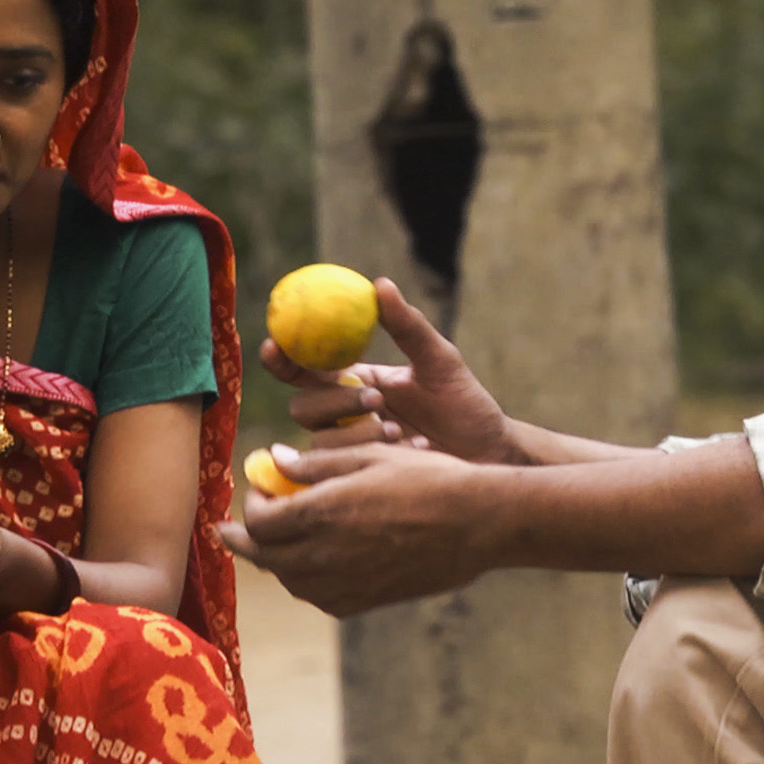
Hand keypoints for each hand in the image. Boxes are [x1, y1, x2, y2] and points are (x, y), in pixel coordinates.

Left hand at [217, 442, 501, 616]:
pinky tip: (313, 568)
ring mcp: (346, 583)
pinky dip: (306, 583)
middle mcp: (326, 555)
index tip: (256, 492)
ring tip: (273, 547)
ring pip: (290, 581)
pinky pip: (321, 597)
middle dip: (245, 542)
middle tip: (231, 532)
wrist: (478, 522)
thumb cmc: (428, 478)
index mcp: (321, 513)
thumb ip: (316, 464)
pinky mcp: (368, 600)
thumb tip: (274, 460)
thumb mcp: (369, 456)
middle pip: (266, 557)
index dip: (249, 508)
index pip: (259, 523)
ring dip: (275, 563)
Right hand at [262, 278, 516, 462]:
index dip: (283, 359)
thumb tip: (380, 285)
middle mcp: (347, 415)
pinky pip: (345, 470)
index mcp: (358, 380)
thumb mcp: (440, 361)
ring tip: (400, 433)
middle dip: (334, 402)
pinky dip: (377, 456)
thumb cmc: (465, 404)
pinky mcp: (363, 478)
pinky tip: (414, 451)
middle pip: (303, 409)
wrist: (489, 453)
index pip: (307, 368)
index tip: (275, 346)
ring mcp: (354, 449)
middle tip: (375, 400)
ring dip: (358, 433)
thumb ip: (408, 327)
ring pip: (321, 442)